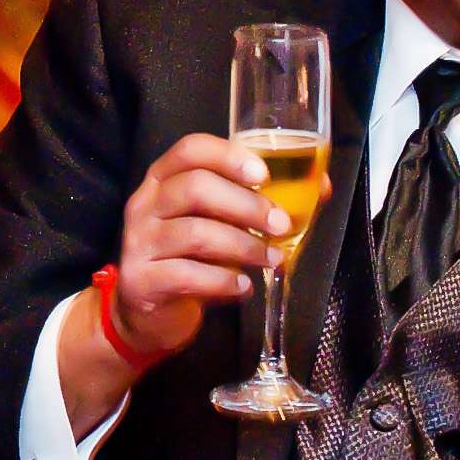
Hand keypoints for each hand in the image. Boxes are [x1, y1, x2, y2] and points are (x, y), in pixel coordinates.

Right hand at [109, 133, 288, 359]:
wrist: (146, 310)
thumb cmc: (190, 256)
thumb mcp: (217, 223)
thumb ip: (256, 202)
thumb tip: (319, 186)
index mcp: (163, 179)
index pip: (191, 150)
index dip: (229, 156)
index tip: (264, 175)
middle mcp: (146, 204)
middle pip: (195, 187)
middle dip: (247, 205)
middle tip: (280, 224)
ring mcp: (139, 243)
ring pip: (195, 233)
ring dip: (243, 246)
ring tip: (271, 259)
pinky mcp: (142, 280)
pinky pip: (188, 275)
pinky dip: (224, 281)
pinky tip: (243, 287)